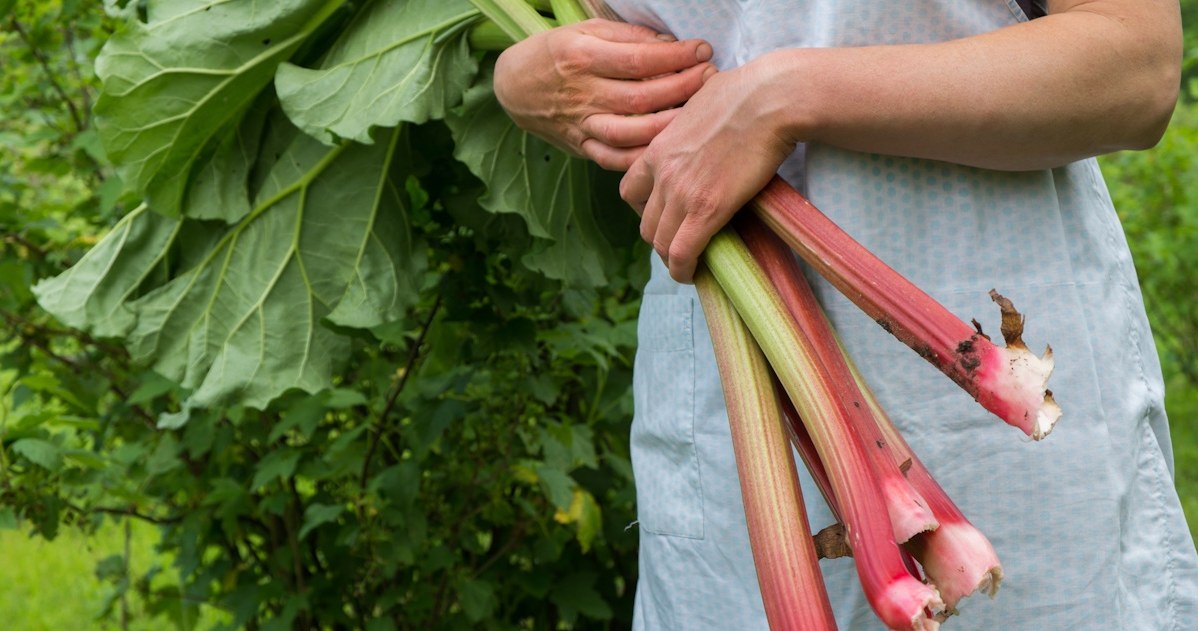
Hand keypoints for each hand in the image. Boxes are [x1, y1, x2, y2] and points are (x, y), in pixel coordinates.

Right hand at [493, 19, 714, 170]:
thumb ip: (627, 37)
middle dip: (682, 88)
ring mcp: (581, 123)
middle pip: (641, 97)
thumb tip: (669, 46)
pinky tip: (667, 150)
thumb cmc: (556, 52)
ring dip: (668, 125)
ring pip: (630, 132)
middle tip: (710, 79)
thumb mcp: (586, 30)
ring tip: (697, 114)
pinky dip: (641, 158)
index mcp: (583, 57)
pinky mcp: (581, 145)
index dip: (675, 56)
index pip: (638, 59)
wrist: (515, 86)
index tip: (703, 51)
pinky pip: (614, 159)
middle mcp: (583, 93)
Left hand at [620, 54, 799, 282]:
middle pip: (645, 223)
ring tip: (690, 263)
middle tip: (682, 244)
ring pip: (660, 242)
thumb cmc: (747, 92)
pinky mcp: (707, 209)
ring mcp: (681, 192)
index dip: (645, 210)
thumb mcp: (699, 101)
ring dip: (672, 258)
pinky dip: (684, 269)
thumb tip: (704, 117)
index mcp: (658, 148)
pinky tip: (694, 274)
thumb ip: (691, 121)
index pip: (630, 191)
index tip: (665, 217)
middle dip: (661, 238)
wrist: (770, 98)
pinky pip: (682, 252)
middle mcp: (662, 173)